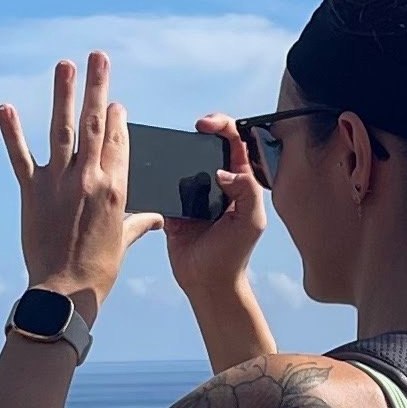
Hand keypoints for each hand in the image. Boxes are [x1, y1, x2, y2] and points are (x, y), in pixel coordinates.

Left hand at [0, 53, 162, 310]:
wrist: (64, 293)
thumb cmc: (99, 271)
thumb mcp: (124, 242)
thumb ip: (139, 222)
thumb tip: (158, 217)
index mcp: (116, 188)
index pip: (118, 140)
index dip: (116, 117)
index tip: (114, 101)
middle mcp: (89, 178)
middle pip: (95, 124)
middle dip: (98, 87)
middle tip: (99, 56)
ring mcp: (59, 183)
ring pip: (62, 129)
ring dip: (63, 94)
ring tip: (65, 65)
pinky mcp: (32, 192)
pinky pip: (20, 156)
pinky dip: (11, 132)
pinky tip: (5, 107)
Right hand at [161, 116, 268, 306]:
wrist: (208, 283)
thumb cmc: (234, 254)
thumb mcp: (251, 221)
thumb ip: (246, 191)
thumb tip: (222, 170)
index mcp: (240, 181)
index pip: (235, 141)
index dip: (222, 125)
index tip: (204, 125)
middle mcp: (218, 183)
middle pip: (208, 146)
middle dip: (199, 133)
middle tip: (191, 130)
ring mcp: (195, 194)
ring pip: (184, 162)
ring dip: (177, 153)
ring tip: (170, 150)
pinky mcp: (174, 207)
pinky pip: (165, 186)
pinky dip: (159, 177)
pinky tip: (155, 172)